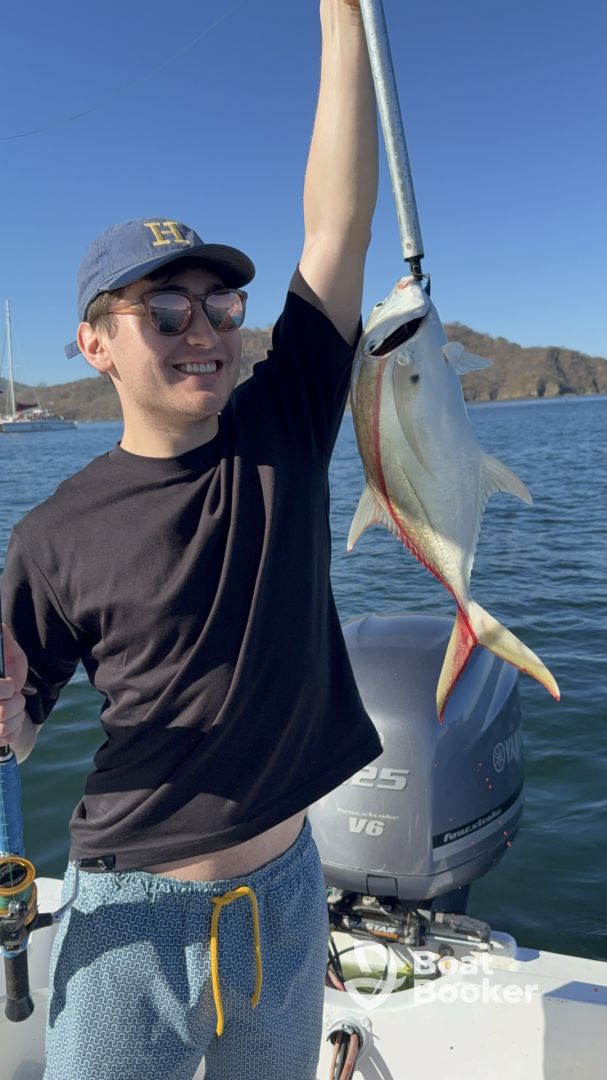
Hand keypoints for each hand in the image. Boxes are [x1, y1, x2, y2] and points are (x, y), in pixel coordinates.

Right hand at [0, 624, 28, 744]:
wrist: (12, 701)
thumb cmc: (9, 675)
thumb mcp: (10, 655)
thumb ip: (4, 641)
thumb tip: (1, 626)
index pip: (0, 691)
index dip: (7, 688)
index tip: (12, 684)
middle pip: (3, 709)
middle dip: (16, 702)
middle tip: (15, 696)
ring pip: (5, 725)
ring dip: (17, 714)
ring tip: (13, 707)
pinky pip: (7, 737)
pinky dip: (15, 728)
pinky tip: (10, 721)